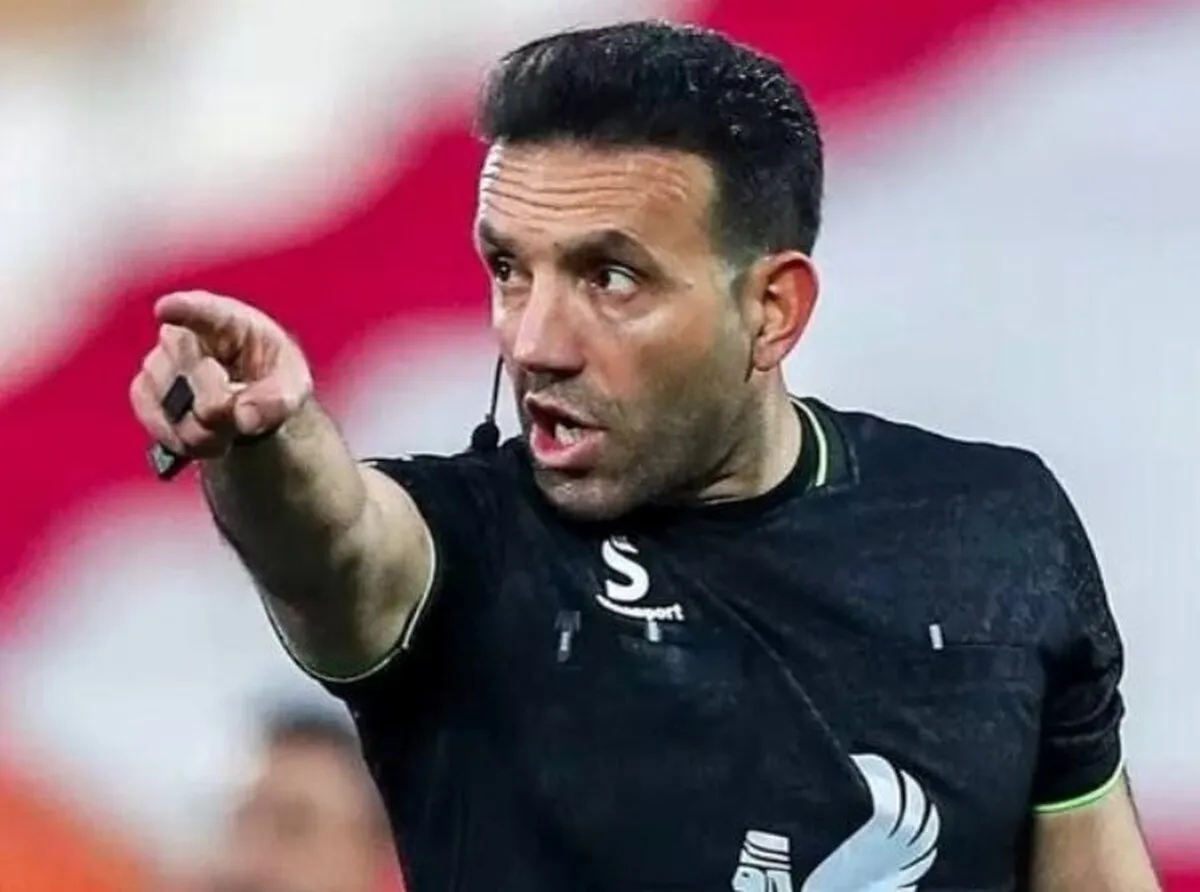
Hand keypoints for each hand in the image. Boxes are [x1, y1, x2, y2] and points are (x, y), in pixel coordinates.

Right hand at [130, 291, 312, 459]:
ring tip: (224, 432)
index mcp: (229, 320)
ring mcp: (160, 360)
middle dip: (217, 406)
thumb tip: (243, 417)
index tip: (166, 309)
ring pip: (168, 400)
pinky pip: (150, 416)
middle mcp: (186, 334)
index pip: (204, 309)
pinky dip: (175, 437)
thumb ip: (277, 400)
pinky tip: (198, 441)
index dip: (184, 308)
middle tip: (238, 419)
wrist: (251, 405)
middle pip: (193, 373)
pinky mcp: (144, 390)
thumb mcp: (293, 386)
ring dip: (199, 429)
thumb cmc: (272, 380)